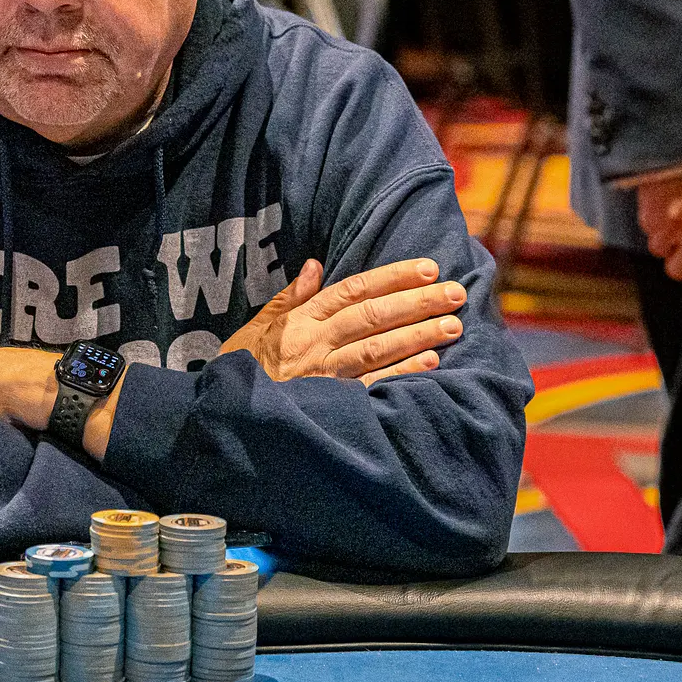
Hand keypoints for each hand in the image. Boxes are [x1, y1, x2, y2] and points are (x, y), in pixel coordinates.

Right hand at [219, 258, 461, 384]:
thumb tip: (314, 265)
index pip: (353, 290)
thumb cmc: (243, 369)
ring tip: (452, 324)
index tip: (427, 268)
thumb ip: (290, 298)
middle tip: (454, 291)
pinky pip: (373, 385)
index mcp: (300, 320)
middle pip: (373, 316)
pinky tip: (431, 362)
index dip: (392, 277)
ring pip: (378, 347)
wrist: (227, 415)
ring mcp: (325, 374)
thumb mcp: (258, 328)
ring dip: (417, 335)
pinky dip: (402, 373)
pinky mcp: (332, 404)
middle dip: (416, 302)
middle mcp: (315, 342)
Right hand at [636, 157, 681, 282]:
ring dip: (661, 239)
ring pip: (659, 249)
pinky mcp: (649, 217)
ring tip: (665, 220)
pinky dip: (650, 219)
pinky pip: (647, 227)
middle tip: (679, 257)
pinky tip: (657, 203)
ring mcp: (671, 226)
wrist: (680, 142)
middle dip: (680, 267)